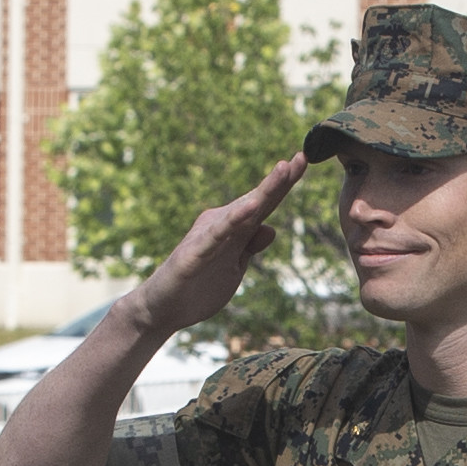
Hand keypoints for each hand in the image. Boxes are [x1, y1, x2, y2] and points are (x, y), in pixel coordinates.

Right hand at [121, 155, 306, 343]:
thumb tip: (271, 228)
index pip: (263, 205)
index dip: (284, 185)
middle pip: (256, 201)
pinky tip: (251, 208)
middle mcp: (220, 225)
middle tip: (302, 156)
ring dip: (264, 190)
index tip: (304, 161)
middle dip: (280, 180)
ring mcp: (207, 237)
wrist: (162, 309)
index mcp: (233, 230)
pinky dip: (234, 220)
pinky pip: (217, 235)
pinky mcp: (194, 253)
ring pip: (241, 211)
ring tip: (284, 169)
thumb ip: (249, 246)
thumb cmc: (197, 287)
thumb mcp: (233, 268)